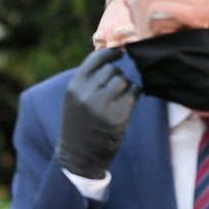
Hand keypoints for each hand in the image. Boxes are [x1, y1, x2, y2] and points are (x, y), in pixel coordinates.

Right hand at [56, 46, 139, 178]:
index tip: (120, 52)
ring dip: (125, 86)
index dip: (110, 53)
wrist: (78, 156)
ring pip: (123, 81)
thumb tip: (110, 55)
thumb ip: (87, 80)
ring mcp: (102, 106)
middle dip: (116, 76)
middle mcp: (87, 95)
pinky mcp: (117, 117)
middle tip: (114, 89)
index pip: (95, 60)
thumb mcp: (74, 100)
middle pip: (111, 70)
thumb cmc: (78, 125)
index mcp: (74, 88)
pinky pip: (133, 93)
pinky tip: (129, 101)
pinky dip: (134, 94)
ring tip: (119, 97)